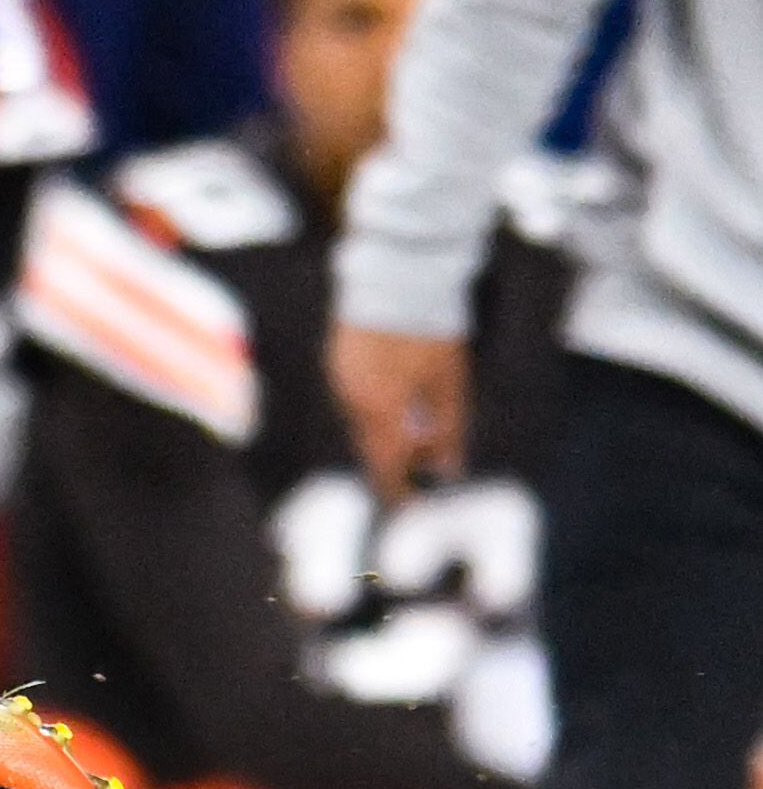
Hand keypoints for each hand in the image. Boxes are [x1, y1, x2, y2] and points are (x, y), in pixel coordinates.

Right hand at [329, 322, 470, 499]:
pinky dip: (374, 408)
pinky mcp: (336, 360)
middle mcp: (351, 399)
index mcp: (380, 409)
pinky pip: (353, 398)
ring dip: (385, 433)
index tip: (412, 510)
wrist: (400, 277)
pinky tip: (396, 396)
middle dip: (394, 462)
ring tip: (415, 429)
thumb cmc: (433, 331)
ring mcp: (339, 378)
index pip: (384, 466)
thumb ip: (448, 430)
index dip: (398, 492)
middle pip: (369, 447)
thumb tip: (449, 470)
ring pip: (360, 423)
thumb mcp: (451, 384)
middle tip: (422, 469)